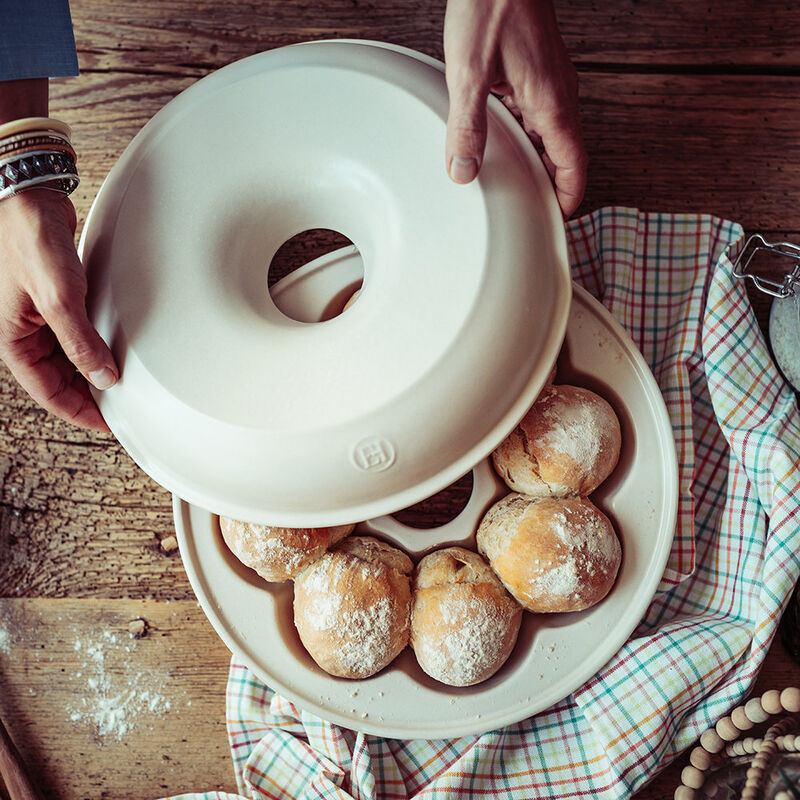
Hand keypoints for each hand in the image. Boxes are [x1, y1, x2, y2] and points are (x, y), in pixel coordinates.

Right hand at [0, 189, 117, 431]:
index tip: (109, 424)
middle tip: (121, 408)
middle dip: (88, 395)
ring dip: (91, 372)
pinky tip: (110, 352)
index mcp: (13, 341)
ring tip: (120, 385)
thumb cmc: (29, 240)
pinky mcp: (54, 300)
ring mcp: (39, 317)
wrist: (28, 196)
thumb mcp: (58, 299)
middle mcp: (24, 333)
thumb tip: (104, 377)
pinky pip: (73, 335)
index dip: (79, 412)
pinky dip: (91, 347)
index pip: (48, 392)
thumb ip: (80, 342)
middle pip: (59, 379)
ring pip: (67, 359)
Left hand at [443, 0, 586, 216]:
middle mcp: (558, 95)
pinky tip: (498, 140)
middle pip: (562, 155)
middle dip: (548, 185)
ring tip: (511, 183)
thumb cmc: (492, 5)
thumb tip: (463, 172)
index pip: (574, 165)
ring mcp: (549, 82)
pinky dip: (523, 135)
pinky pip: (535, 114)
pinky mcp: (534, 71)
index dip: (568, 197)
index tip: (558, 221)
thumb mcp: (469, 73)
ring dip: (534, 160)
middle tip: (529, 210)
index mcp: (551, 102)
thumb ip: (467, 127)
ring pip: (548, 135)